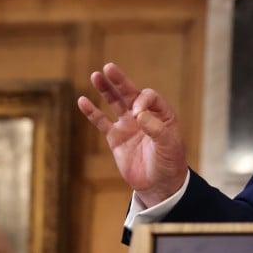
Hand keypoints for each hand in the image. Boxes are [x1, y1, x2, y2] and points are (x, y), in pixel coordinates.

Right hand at [77, 62, 188, 207]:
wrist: (159, 185)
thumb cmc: (169, 163)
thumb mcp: (169, 146)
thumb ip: (156, 129)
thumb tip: (138, 114)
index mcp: (161, 114)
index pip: (148, 97)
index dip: (141, 101)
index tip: (137, 114)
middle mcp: (144, 116)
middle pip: (130, 93)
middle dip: (120, 81)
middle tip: (109, 68)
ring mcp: (128, 126)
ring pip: (115, 103)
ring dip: (105, 90)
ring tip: (95, 75)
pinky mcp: (116, 138)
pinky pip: (102, 122)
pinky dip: (92, 112)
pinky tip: (83, 101)